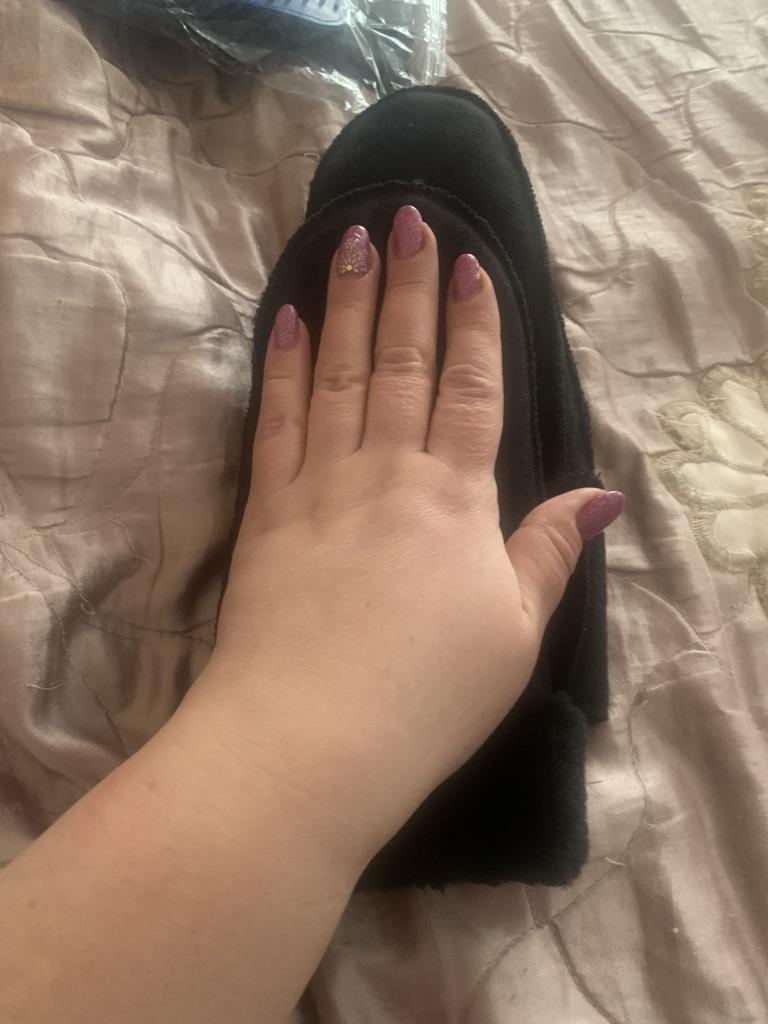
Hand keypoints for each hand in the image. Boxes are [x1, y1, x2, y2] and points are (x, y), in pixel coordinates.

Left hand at [200, 207, 622, 860]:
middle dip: (409, 286)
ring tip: (350, 241)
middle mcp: (387, 472)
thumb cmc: (428, 694)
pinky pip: (275, 422)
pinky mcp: (266, 511)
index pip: (470, 390)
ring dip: (348, 304)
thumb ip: (550, 552)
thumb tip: (603, 495)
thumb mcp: (516, 631)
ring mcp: (320, 486)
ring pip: (338, 375)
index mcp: (455, 500)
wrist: (312, 736)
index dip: (474, 324)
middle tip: (407, 218)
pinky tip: (288, 324)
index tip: (471, 263)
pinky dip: (283, 368)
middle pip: (402, 362)